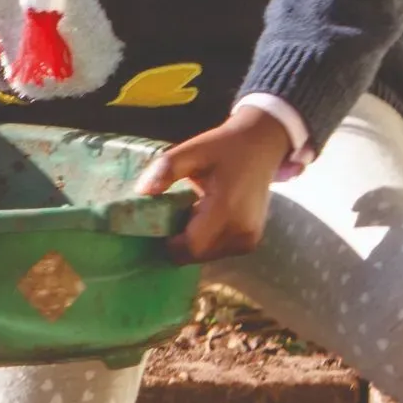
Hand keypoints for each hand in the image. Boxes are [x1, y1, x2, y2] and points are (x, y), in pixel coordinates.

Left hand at [135, 106, 289, 262]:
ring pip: (206, 256)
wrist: (261, 146)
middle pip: (196, 255)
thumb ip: (166, 169)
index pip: (190, 247)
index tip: (154, 224)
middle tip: (168, 216)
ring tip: (188, 214)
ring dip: (191, 242)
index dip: (168, 243)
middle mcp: (241, 230)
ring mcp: (249, 239)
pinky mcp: (251, 241)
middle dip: (177, 242)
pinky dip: (206, 241)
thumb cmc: (224, 147)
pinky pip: (218, 252)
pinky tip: (202, 218)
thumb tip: (142, 192)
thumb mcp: (191, 150)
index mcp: (226, 209)